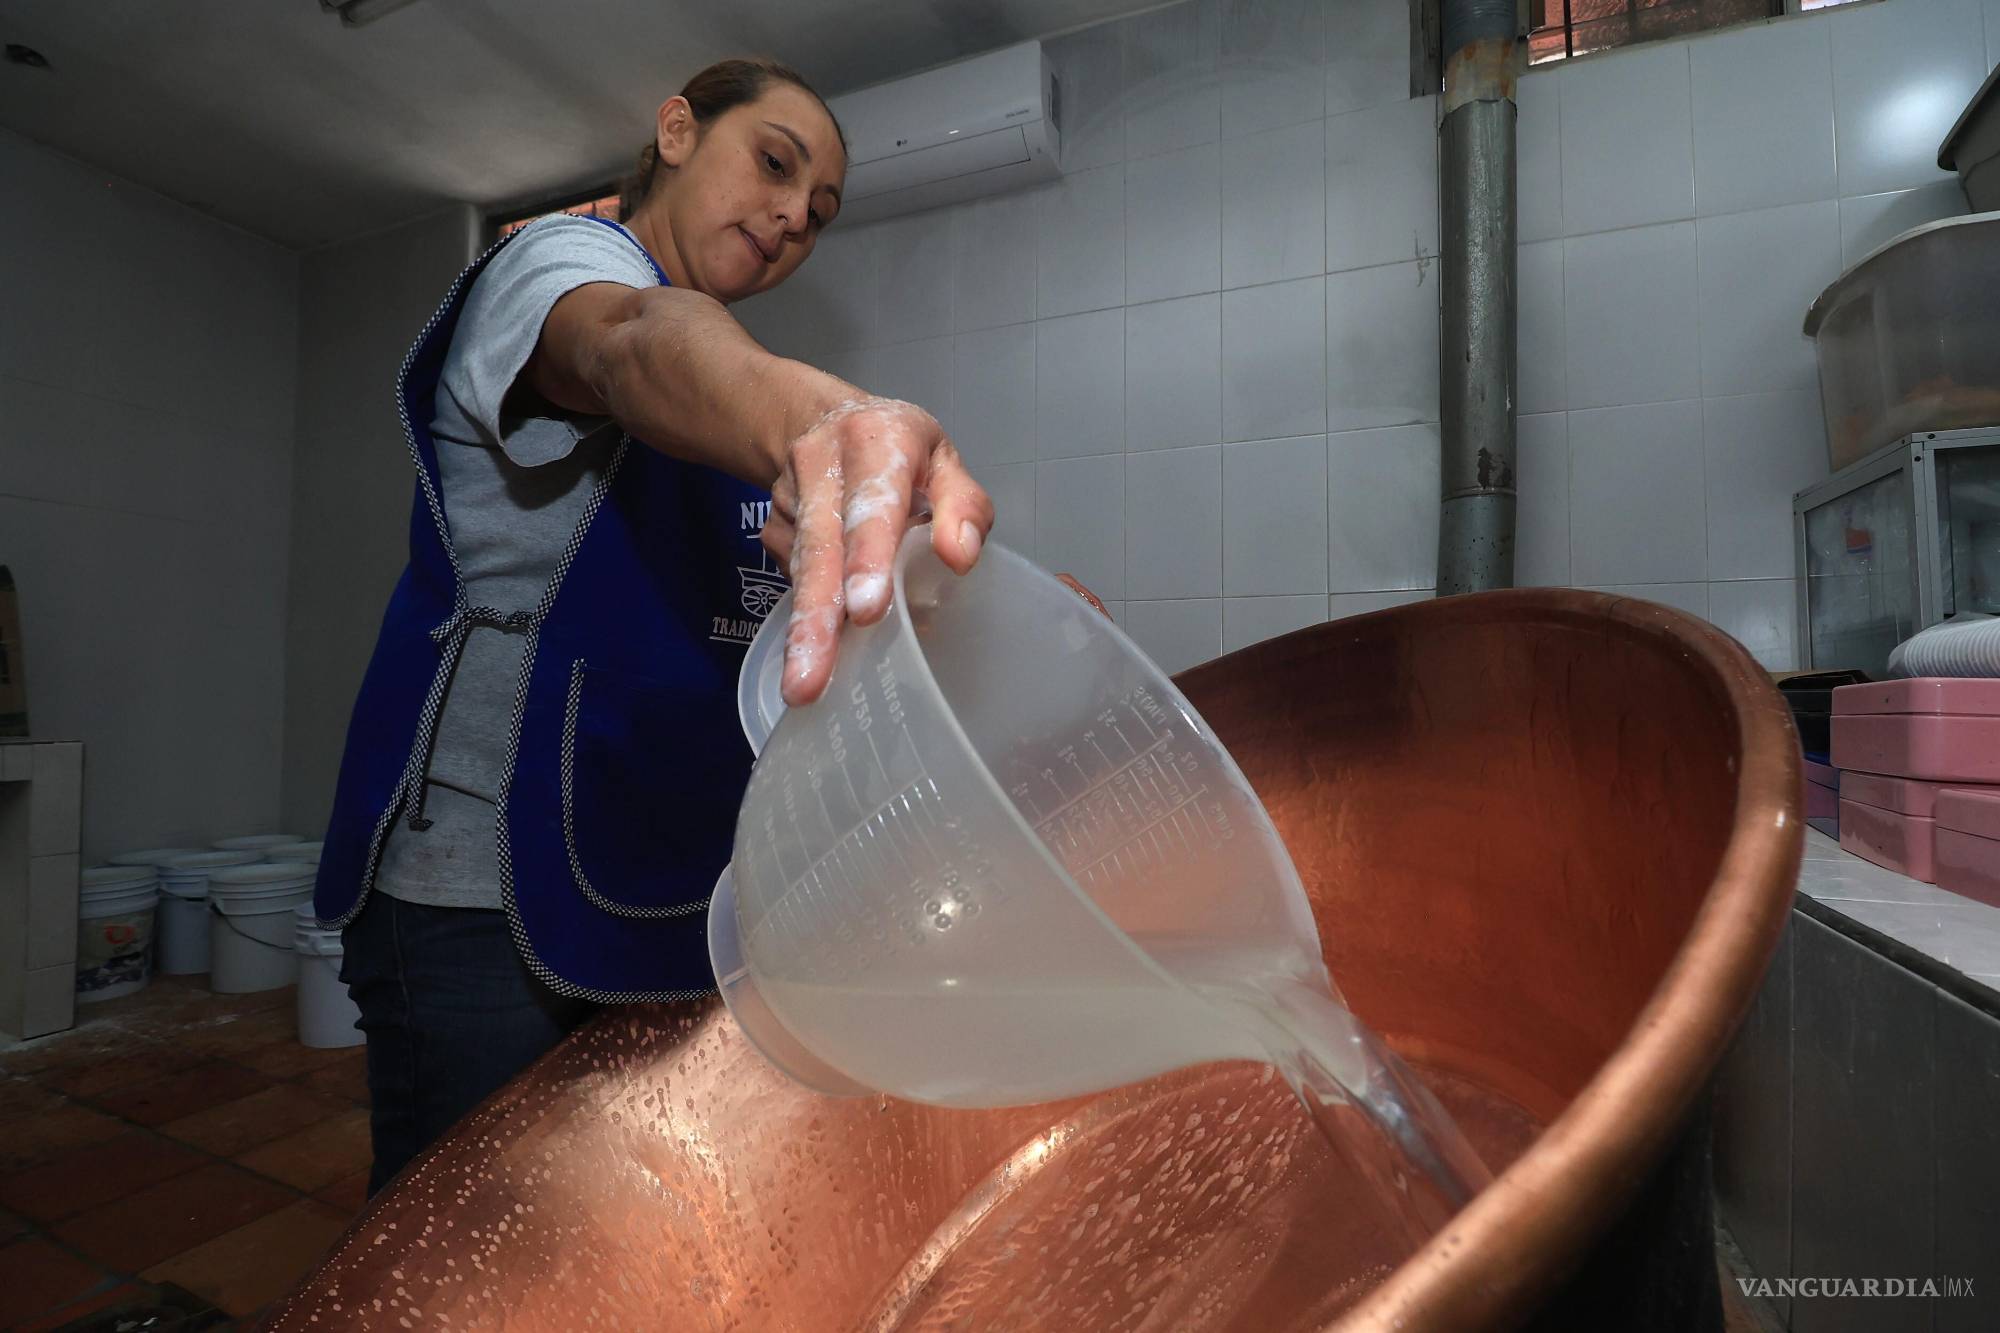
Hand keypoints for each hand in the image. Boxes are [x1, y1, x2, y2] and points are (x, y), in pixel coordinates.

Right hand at [760, 396, 992, 705]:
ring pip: (799, 570)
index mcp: (876, 439)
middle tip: (812, 678)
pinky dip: (809, 617)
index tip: (867, 609)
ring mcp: (789, 498)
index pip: (872, 502)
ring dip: (803, 632)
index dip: (868, 556)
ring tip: (803, 686)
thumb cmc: (900, 450)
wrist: (819, 420)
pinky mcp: (772, 529)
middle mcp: (822, 464)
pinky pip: (792, 579)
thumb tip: (960, 558)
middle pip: (820, 547)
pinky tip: (816, 652)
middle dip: (818, 616)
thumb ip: (963, 506)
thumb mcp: (944, 461)